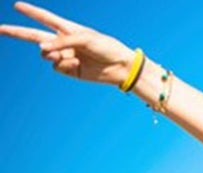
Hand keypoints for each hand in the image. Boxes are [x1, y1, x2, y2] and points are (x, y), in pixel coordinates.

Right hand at [0, 2, 135, 84]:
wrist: (120, 67)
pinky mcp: (69, 70)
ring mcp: (65, 56)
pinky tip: (76, 65)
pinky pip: (56, 67)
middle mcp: (64, 42)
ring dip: (53, 54)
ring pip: (45, 54)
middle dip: (16, 32)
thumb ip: (62, 42)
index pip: (45, 18)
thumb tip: (41, 50)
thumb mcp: (85, 39)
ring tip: (70, 56)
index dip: (31, 12)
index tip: (17, 5)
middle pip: (34, 36)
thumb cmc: (106, 47)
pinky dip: (63, 65)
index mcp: (68, 29)